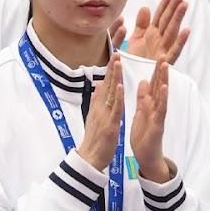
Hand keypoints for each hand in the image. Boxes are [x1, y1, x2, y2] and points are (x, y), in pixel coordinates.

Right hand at [76, 53, 124, 172]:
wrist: (90, 159)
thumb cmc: (94, 140)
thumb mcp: (94, 117)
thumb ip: (97, 101)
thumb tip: (99, 85)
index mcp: (98, 106)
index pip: (104, 84)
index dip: (109, 70)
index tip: (113, 55)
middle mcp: (99, 108)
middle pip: (106, 84)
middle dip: (111, 67)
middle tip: (115, 50)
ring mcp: (104, 116)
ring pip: (110, 93)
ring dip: (114, 76)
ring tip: (117, 61)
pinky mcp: (110, 125)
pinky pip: (114, 109)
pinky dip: (117, 97)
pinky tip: (120, 85)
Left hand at [120, 0, 189, 64]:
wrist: (127, 79)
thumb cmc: (134, 61)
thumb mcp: (135, 39)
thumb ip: (141, 24)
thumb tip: (146, 8)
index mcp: (153, 34)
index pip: (160, 15)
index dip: (165, 4)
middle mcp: (159, 40)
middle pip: (168, 20)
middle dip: (175, 7)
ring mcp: (163, 50)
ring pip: (172, 31)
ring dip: (179, 18)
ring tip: (185, 5)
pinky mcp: (164, 62)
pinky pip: (174, 51)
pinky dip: (180, 41)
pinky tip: (187, 30)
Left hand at [129, 59, 173, 183]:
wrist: (146, 156)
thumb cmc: (144, 135)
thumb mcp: (141, 112)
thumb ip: (143, 97)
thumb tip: (144, 81)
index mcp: (149, 104)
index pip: (152, 83)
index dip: (153, 69)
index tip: (155, 54)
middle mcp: (156, 107)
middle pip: (159, 85)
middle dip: (160, 70)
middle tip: (163, 53)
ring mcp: (158, 115)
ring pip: (162, 95)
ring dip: (163, 79)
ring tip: (165, 65)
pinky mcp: (158, 125)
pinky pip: (160, 110)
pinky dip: (162, 99)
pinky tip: (164, 88)